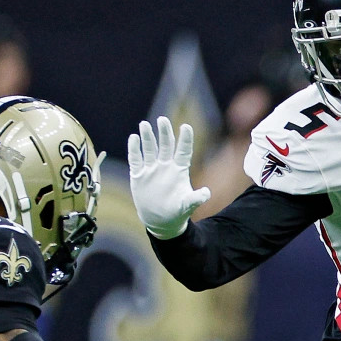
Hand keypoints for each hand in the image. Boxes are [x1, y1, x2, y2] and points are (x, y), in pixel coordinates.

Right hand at [127, 116, 210, 238]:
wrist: (160, 221)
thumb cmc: (177, 211)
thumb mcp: (187, 206)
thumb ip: (196, 199)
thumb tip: (207, 193)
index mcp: (179, 170)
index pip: (183, 150)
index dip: (185, 139)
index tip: (186, 127)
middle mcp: (166, 166)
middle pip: (166, 145)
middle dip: (164, 132)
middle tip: (162, 119)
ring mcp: (152, 169)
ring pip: (150, 149)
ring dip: (147, 137)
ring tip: (144, 124)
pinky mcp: (139, 175)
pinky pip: (136, 159)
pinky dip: (134, 149)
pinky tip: (133, 138)